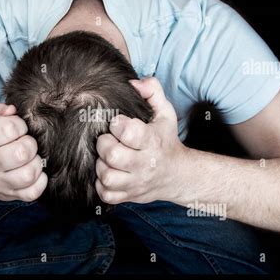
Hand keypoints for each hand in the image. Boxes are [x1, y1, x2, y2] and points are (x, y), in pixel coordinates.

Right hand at [0, 103, 46, 201]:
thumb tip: (12, 109)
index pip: (8, 129)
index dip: (20, 125)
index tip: (20, 128)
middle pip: (21, 153)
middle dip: (30, 144)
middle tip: (27, 144)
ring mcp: (1, 183)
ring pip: (28, 174)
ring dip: (36, 163)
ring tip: (32, 159)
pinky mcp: (12, 195)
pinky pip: (33, 192)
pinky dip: (41, 182)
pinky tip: (36, 173)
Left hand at [95, 77, 185, 203]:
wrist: (177, 175)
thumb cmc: (166, 140)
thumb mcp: (166, 113)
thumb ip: (152, 92)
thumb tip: (133, 82)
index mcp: (153, 142)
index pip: (128, 132)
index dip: (117, 124)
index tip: (118, 122)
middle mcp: (145, 164)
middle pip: (112, 155)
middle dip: (104, 144)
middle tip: (108, 140)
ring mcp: (136, 183)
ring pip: (107, 176)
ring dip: (101, 165)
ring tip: (107, 158)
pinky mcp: (129, 196)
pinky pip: (106, 194)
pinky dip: (102, 185)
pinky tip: (109, 172)